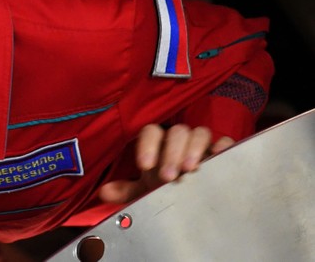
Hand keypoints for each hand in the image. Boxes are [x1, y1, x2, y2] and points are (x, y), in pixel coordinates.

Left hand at [98, 124, 233, 203]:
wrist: (196, 196)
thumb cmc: (168, 187)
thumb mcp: (147, 191)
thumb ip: (127, 190)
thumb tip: (103, 192)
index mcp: (159, 143)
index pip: (151, 133)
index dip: (146, 146)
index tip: (144, 166)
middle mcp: (180, 139)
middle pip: (175, 133)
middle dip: (170, 153)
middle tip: (168, 176)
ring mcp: (202, 143)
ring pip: (198, 133)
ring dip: (193, 149)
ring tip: (189, 169)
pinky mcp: (223, 151)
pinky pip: (225, 141)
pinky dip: (222, 146)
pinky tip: (217, 157)